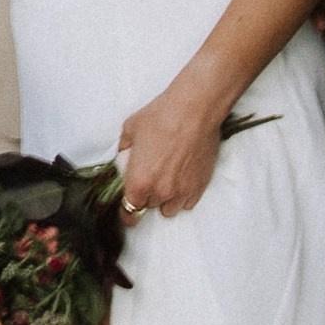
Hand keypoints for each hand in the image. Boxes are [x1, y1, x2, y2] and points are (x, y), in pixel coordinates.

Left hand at [116, 63, 234, 218]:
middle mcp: (161, 191)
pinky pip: (187, 202)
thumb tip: (124, 152)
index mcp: (139, 182)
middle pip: (148, 208)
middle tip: (147, 179)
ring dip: (164, 200)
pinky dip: (182, 195)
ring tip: (165, 182)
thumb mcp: (130, 129)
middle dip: (145, 197)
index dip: (127, 214)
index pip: (129, 212)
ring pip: (169, 209)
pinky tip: (180, 180)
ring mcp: (182, 190)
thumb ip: (124, 147)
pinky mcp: (200, 185)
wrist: (194, 110)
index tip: (127, 214)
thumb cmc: (162, 117)